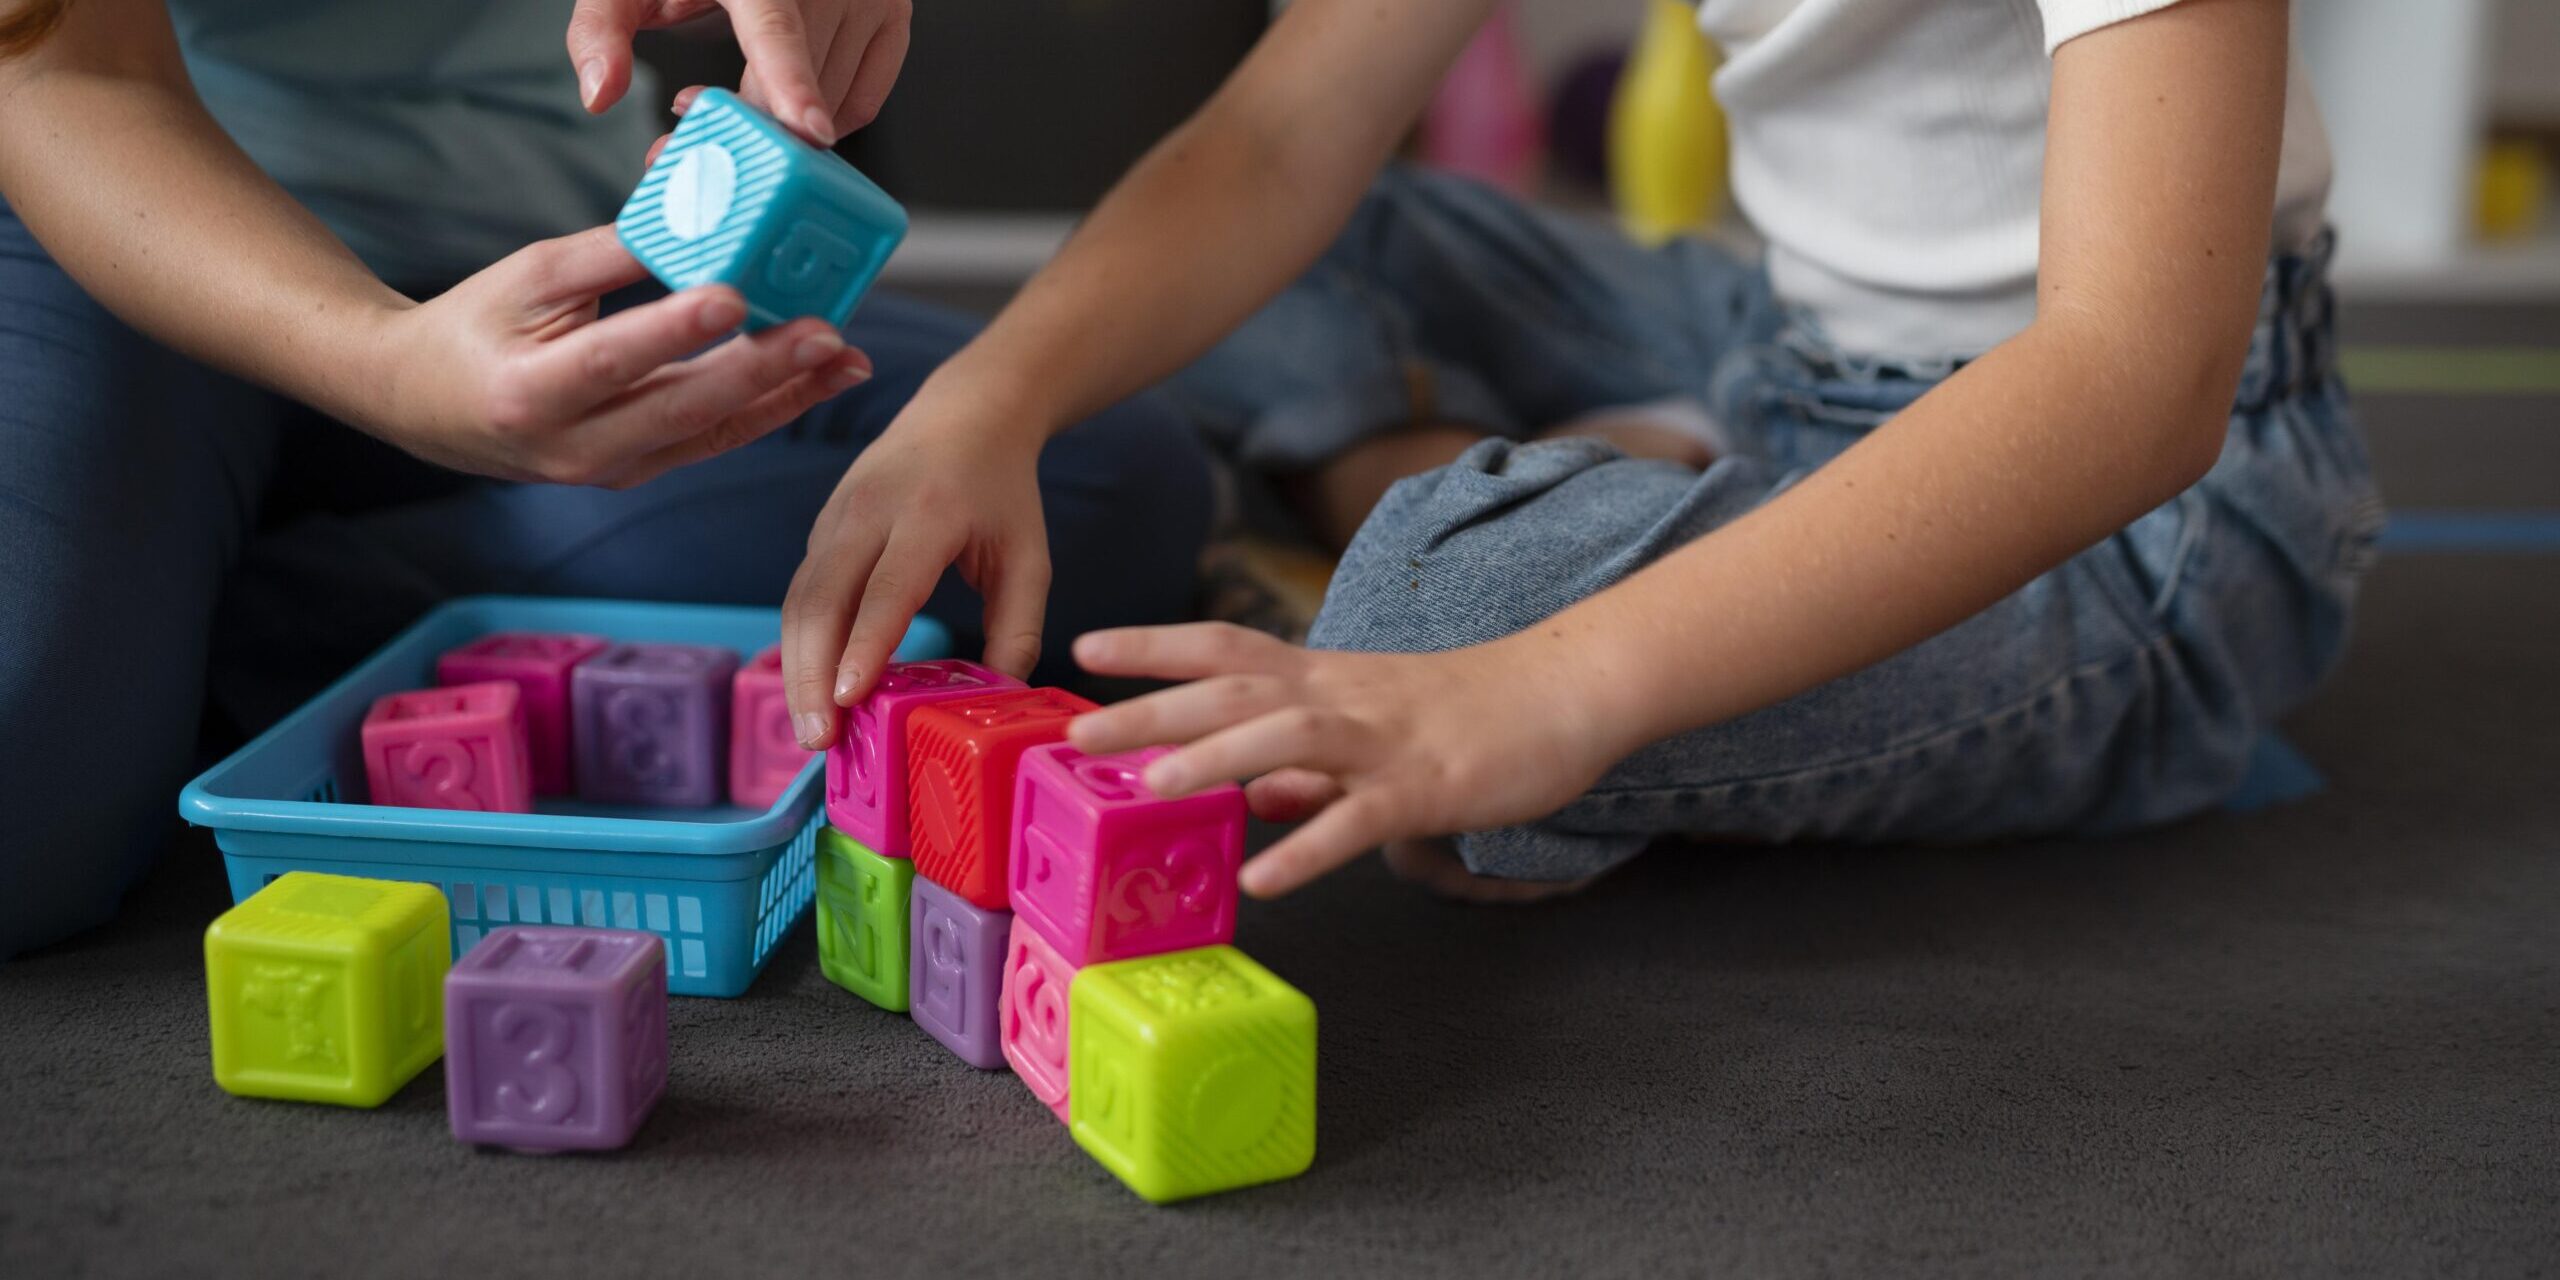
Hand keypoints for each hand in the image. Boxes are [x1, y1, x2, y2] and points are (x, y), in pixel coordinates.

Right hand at [364, 226, 871, 486]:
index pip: (612, 359)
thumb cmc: (476, 327)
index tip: (733, 295)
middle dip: (763, 372)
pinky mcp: (638, 474)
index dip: (674, 330)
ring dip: (787, 396)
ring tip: (847, 358)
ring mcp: (610, 472)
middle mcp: (573, 448)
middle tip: (828, 333)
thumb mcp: (528, 276)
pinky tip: (821, 378)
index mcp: (529, 392)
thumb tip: (694, 213)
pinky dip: (770, 409)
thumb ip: (609, 254)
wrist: (426, 407)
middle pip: (680, 409)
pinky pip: (713, 441)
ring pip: (710, 433)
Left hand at [569, 0, 913, 145]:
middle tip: (689, 131)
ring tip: (732, 96)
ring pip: (833, 100)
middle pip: (799, 81)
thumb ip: (601, 30)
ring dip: (782, 124)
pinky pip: (864, 100)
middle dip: (747, 124)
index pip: (779, 30)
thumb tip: (600, 93)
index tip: (806, 132)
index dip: (791, 84)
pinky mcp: (894, 15)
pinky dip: (826, 117)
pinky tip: (779, 96)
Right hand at [780, 388, 1051, 748]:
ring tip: (811, 729)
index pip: (887, 588)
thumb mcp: (1029, 556)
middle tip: (820, 739)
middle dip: (813, 673)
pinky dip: (799, 644)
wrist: (965, 412)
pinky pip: (801, 592)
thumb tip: (999, 696)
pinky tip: (811, 690)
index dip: (865, 645)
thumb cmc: (1001, 492)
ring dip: (797, 667)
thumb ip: (1019, 627)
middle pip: (824, 598)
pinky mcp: (821, 529)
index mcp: (927, 513)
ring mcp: (835, 516)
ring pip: (800, 599)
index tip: (849, 699)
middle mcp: (868, 510)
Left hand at [1066, 624, 1626, 896]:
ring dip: (1217, 759)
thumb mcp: (1375, 730)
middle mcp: (1341, 698)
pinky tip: (1265, 878)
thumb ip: (1309, 769)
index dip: (1154, 645)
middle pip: (1234, 689)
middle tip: (1078, 732)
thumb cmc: (1470, 712)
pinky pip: (1359, 819)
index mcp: (1325, 680)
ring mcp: (1383, 740)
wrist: (1566, 693)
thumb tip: (1250, 800)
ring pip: (1289, 737)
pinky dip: (1308, 848)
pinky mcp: (1426, 786)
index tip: (1085, 649)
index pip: (1225, 648)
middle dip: (1153, 707)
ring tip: (1151, 791)